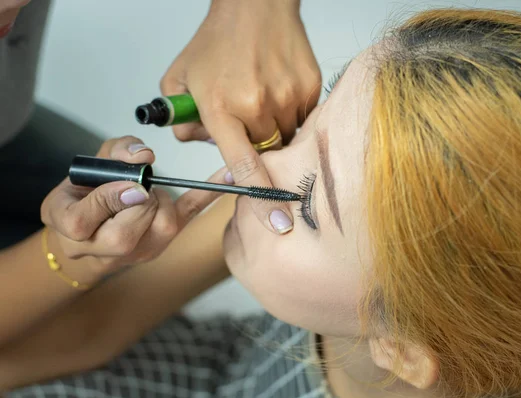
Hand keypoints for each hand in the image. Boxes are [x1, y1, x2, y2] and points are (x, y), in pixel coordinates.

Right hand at [40, 136, 224, 280]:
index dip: (107, 199)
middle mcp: (107, 248)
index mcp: (74, 230)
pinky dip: (208, 194)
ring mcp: (141, 248)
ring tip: (146, 192)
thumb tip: (143, 156)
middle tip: (137, 186)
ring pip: (161, 225)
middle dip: (137, 200)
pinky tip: (226, 177)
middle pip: (126, 231)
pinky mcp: (166, 238)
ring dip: (159, 199)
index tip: (124, 184)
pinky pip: (190, 213)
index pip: (84, 221)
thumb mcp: (86, 167)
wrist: (95, 233)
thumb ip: (111, 154)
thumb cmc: (87, 194)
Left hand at [160, 0, 320, 233]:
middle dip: (253, 144)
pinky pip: (302, 119)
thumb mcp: (179, 79)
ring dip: (272, 128)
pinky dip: (288, 112)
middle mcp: (257, 105)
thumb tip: (197, 144)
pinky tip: (275, 88)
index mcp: (220, 107)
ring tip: (258, 94)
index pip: (242, 164)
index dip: (260, 197)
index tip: (276, 221)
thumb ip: (179, 120)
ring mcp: (288, 96)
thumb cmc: (216, 42)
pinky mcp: (309, 88)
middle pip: (264, 152)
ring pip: (285, 137)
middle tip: (243, 114)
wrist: (255, 6)